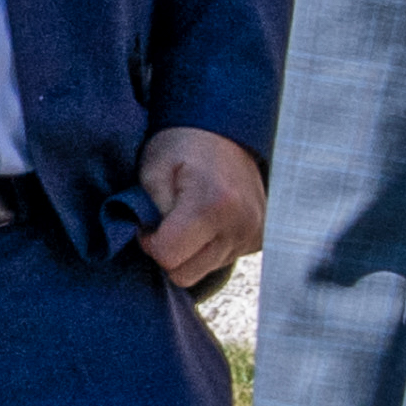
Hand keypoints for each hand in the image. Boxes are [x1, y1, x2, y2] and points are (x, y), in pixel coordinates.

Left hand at [133, 128, 266, 290]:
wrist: (225, 131)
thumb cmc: (183, 145)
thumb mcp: (153, 168)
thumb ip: (147, 211)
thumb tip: (151, 241)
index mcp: (213, 204)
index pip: (168, 257)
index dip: (150, 242)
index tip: (150, 222)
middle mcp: (240, 225)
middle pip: (185, 274)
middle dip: (169, 252)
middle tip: (167, 222)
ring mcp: (253, 235)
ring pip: (202, 271)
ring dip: (189, 252)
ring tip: (189, 217)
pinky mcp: (258, 240)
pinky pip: (220, 261)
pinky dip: (208, 248)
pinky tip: (207, 222)